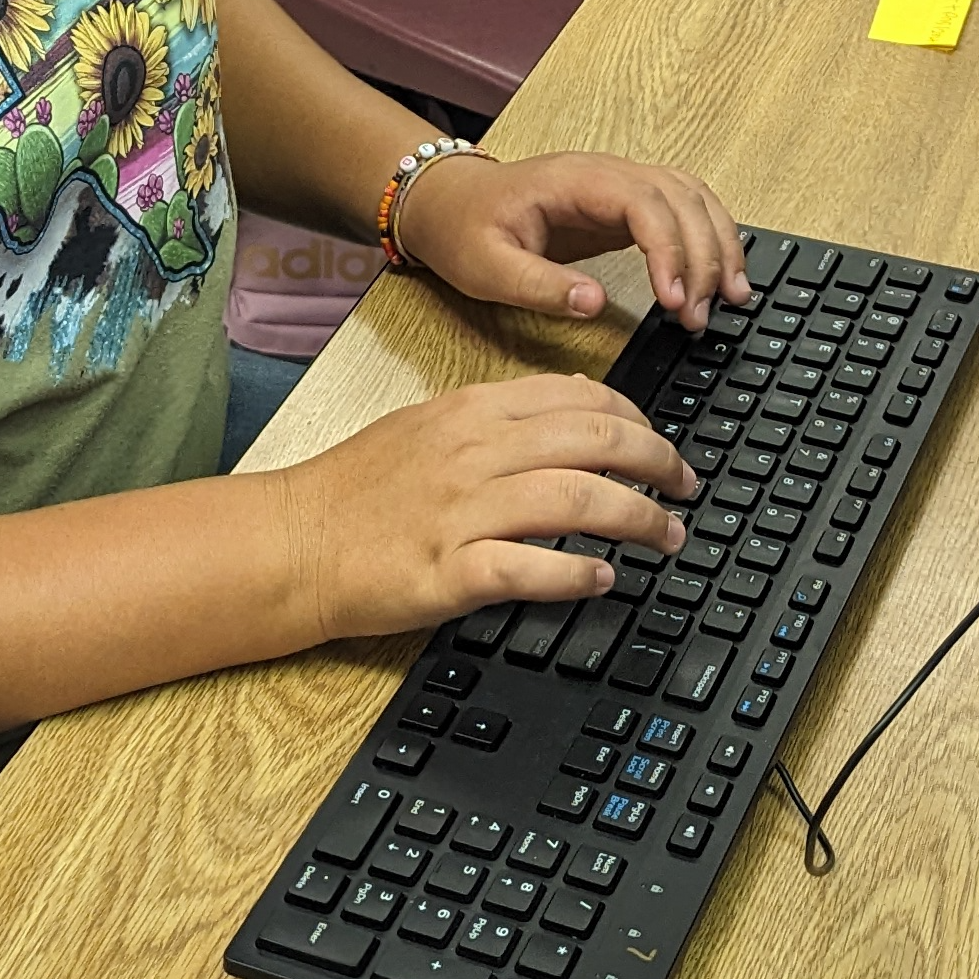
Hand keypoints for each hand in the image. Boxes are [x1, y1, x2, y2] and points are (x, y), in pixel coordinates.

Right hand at [276, 374, 699, 639]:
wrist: (292, 541)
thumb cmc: (359, 487)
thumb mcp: (432, 423)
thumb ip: (503, 411)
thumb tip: (578, 398)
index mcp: (473, 411)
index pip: (579, 398)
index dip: (637, 420)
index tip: (662, 445)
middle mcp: (475, 452)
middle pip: (593, 441)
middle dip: (656, 463)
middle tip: (686, 488)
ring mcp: (462, 512)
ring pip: (576, 499)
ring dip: (637, 518)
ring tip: (668, 536)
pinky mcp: (448, 571)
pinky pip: (530, 568)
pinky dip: (577, 574)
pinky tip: (605, 579)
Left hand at [395, 151, 750, 331]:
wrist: (450, 203)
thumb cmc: (465, 230)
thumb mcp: (485, 267)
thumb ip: (537, 286)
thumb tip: (594, 303)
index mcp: (574, 181)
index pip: (644, 202)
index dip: (669, 250)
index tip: (675, 302)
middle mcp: (606, 173)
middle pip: (681, 197)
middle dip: (703, 256)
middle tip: (702, 316)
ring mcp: (619, 184)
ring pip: (692, 198)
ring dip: (719, 245)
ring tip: (733, 299)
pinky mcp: (626, 204)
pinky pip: (683, 209)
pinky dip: (710, 238)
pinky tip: (721, 275)